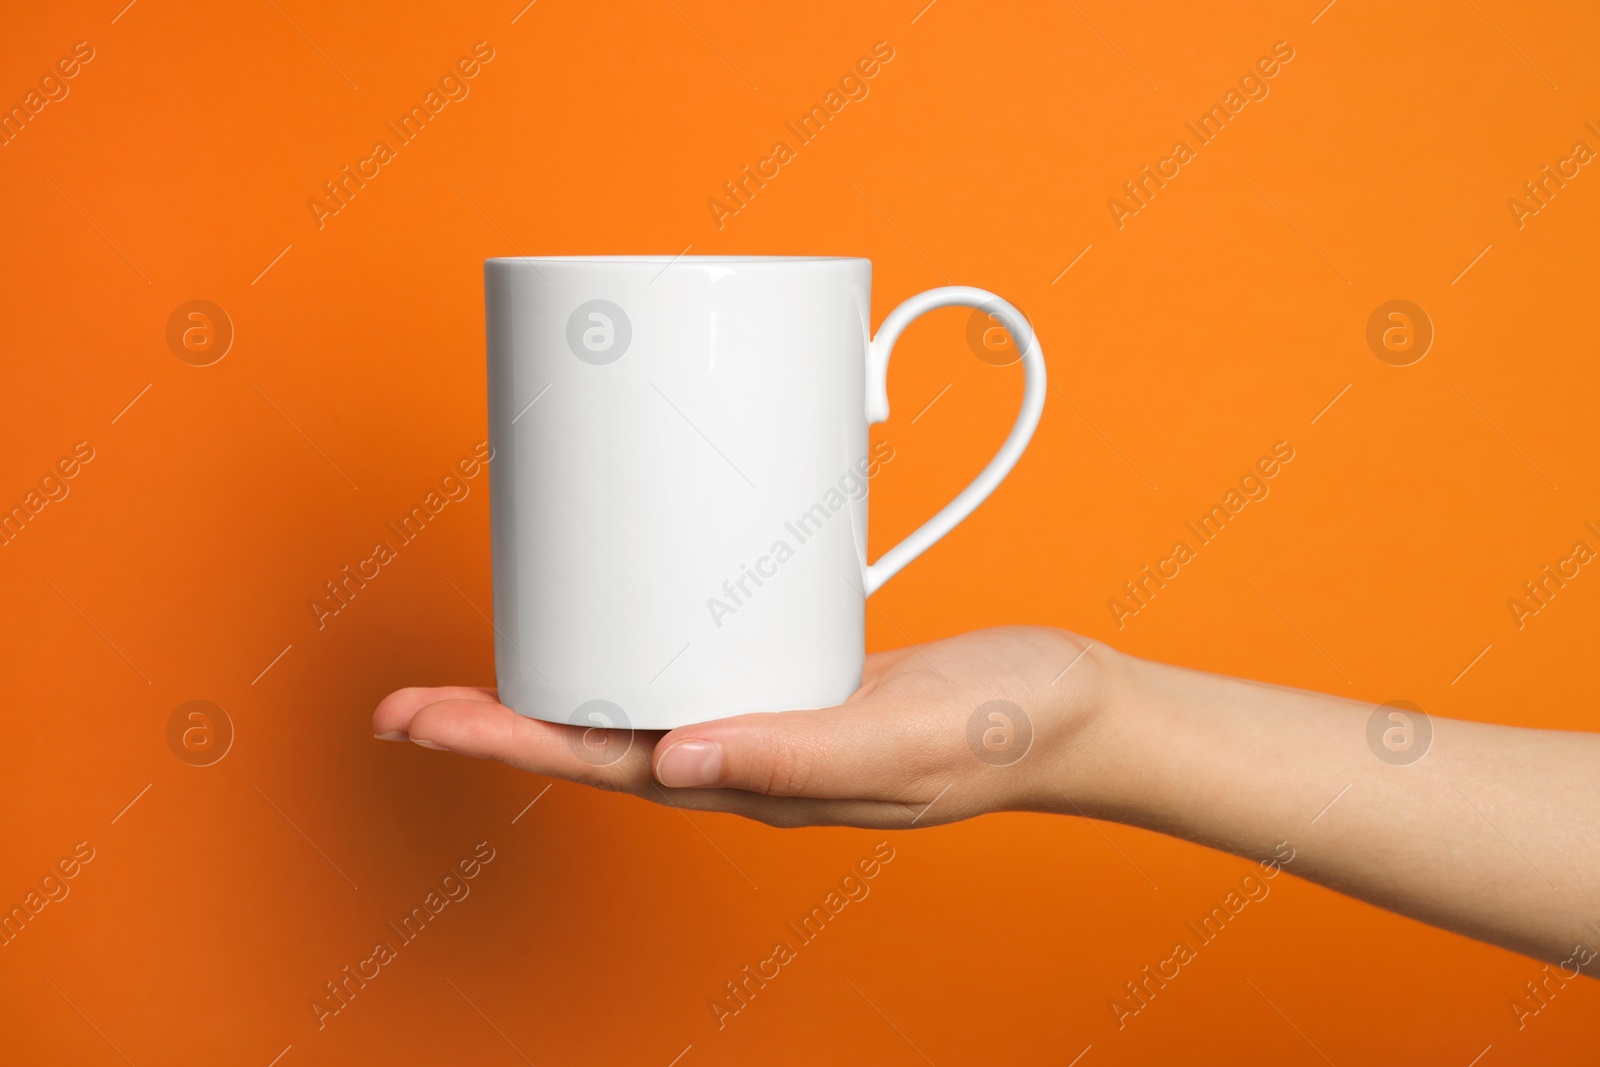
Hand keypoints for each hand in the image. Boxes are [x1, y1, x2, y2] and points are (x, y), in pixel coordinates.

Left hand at [372, 627, 1115, 827]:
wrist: (1072, 705)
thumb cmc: (1001, 730)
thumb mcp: (897, 740)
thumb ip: (791, 756)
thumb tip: (667, 764)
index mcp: (759, 782)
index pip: (604, 767)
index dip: (506, 740)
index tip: (419, 718)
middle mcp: (749, 753)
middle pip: (599, 735)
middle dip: (501, 716)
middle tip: (408, 697)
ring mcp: (771, 714)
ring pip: (641, 698)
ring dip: (561, 675)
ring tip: (494, 646)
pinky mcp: (798, 672)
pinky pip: (698, 658)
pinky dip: (641, 635)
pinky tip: (622, 608)